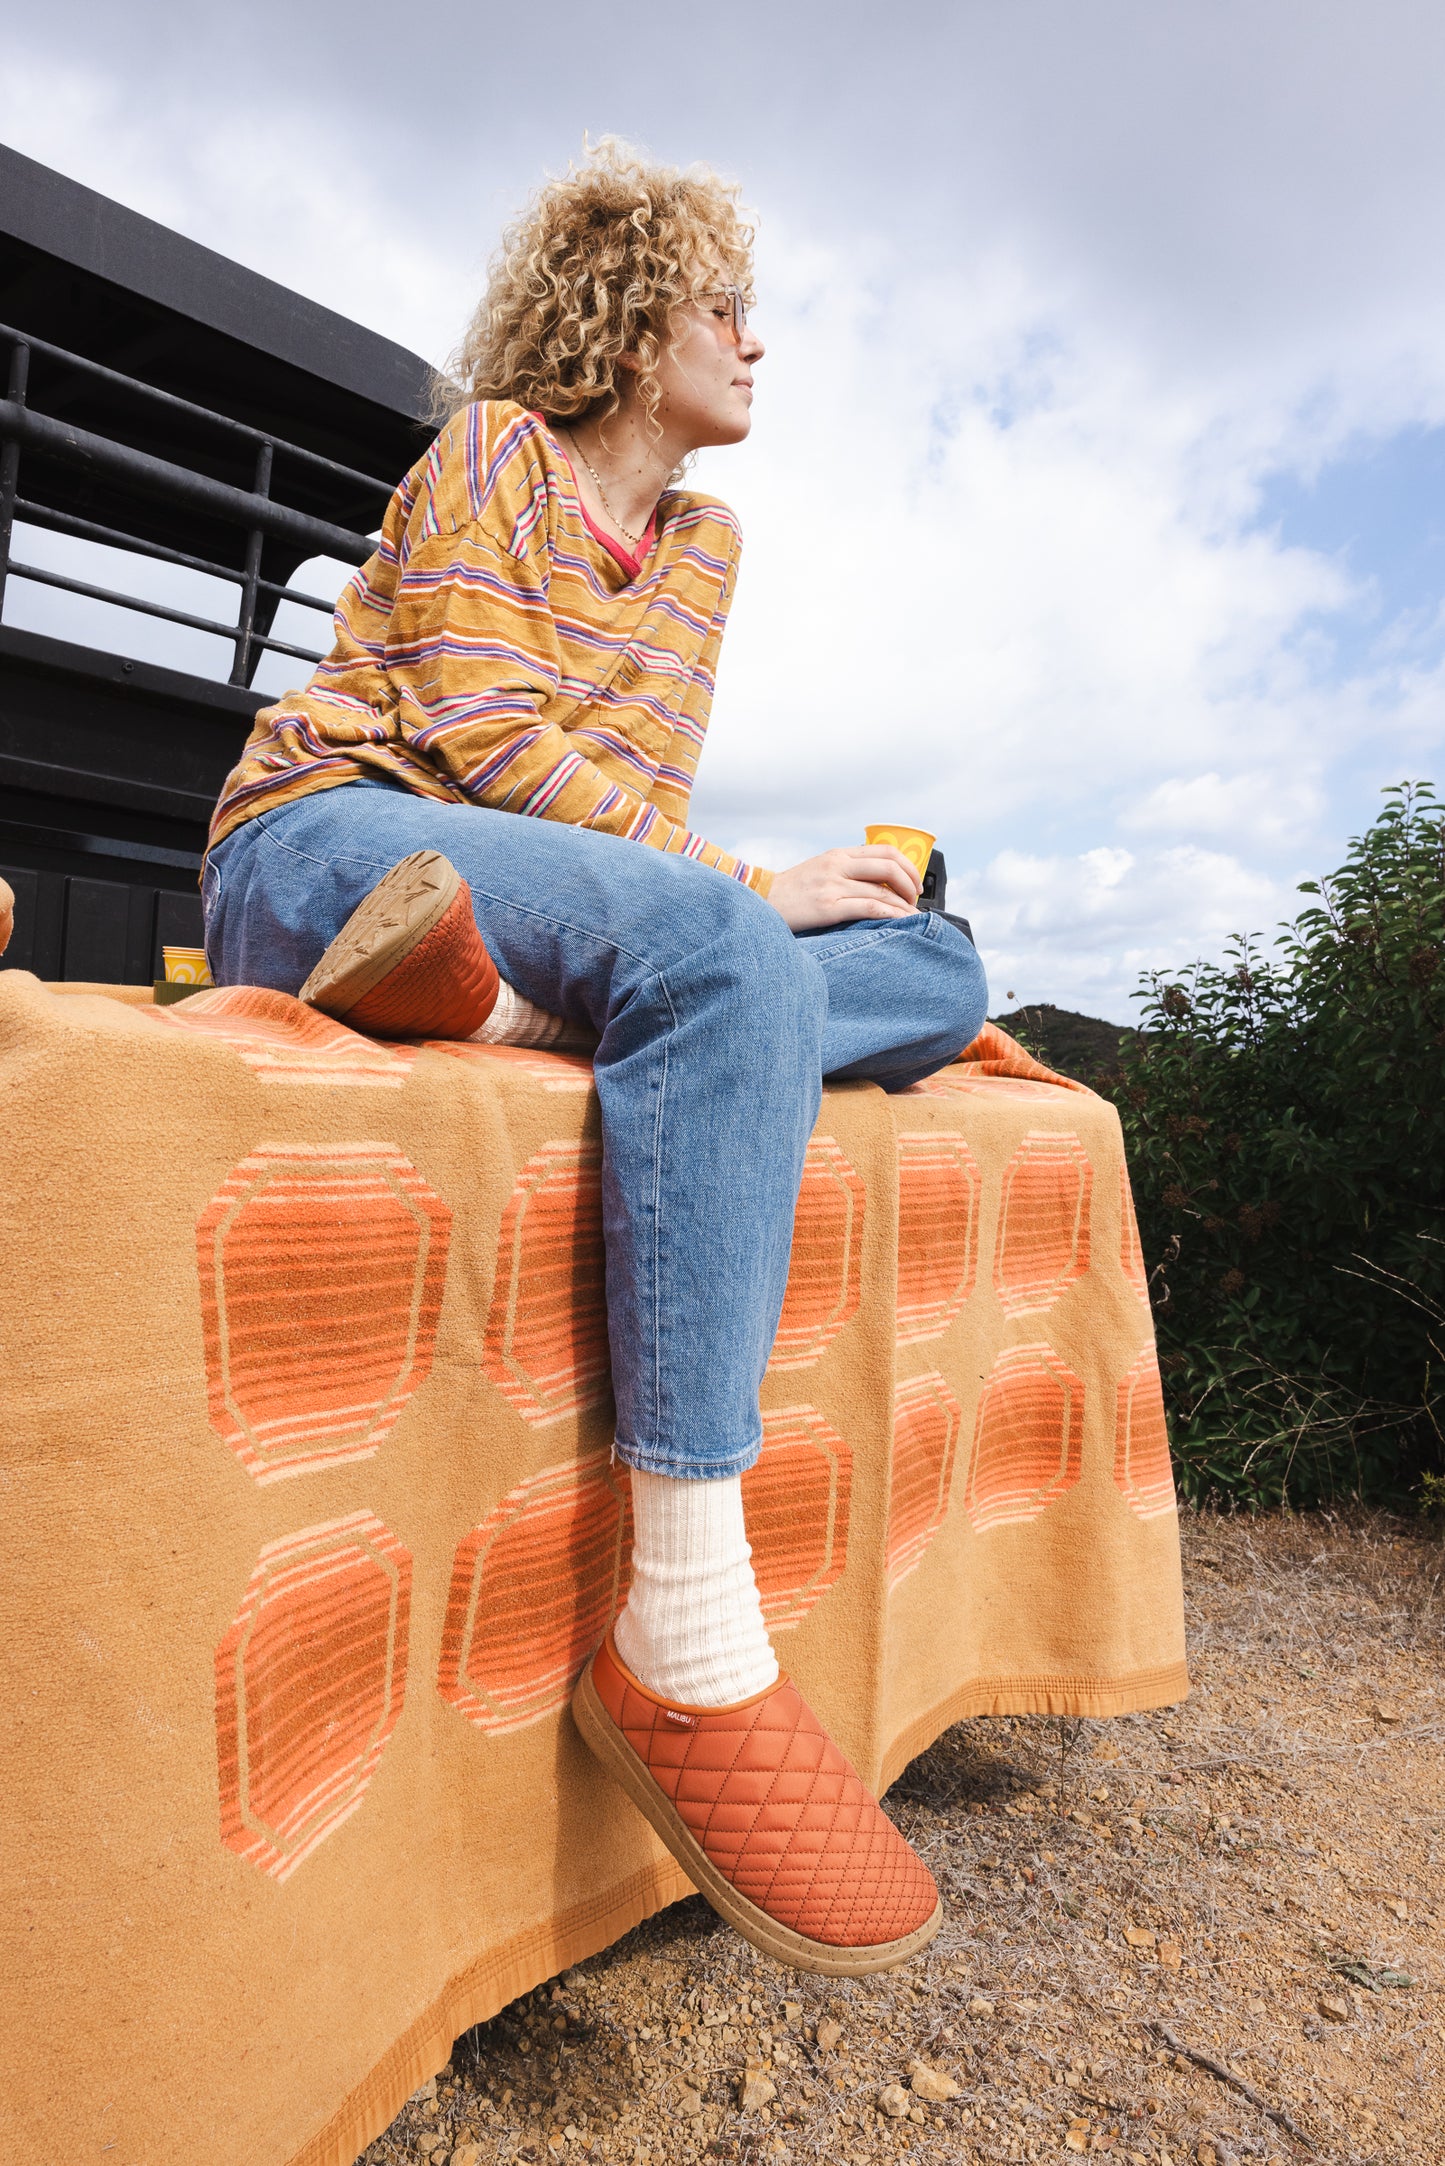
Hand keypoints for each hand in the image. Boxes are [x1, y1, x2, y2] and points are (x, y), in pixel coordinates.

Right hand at [765, 846, 921, 931]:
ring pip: (882, 890)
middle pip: (889, 866)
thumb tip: (879, 881)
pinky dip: (890, 915)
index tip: (914, 882)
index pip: (885, 851)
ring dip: (903, 905)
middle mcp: (837, 866)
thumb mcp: (819, 870)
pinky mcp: (828, 908)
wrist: (761, 901)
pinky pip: (869, 908)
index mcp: (838, 854)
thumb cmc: (791, 891)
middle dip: (911, 884)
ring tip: (911, 916)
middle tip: (915, 899)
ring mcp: (832, 886)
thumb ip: (846, 870)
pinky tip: (899, 921)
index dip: (907, 866)